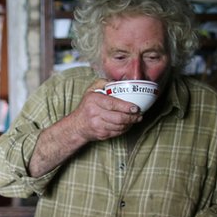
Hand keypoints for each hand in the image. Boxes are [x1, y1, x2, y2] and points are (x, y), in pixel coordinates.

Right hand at [27, 80, 143, 177]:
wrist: (77, 126)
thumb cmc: (87, 106)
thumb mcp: (91, 90)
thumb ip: (102, 83)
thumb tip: (118, 81)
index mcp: (93, 100)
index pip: (112, 104)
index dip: (126, 107)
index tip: (136, 107)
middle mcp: (94, 113)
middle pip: (118, 117)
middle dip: (132, 117)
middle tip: (139, 114)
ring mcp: (98, 125)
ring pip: (119, 126)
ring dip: (130, 124)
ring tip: (136, 119)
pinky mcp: (101, 134)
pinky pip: (117, 132)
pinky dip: (125, 129)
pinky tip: (128, 124)